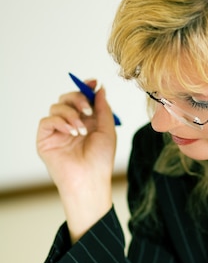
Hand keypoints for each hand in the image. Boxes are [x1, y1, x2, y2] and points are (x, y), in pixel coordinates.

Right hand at [37, 80, 116, 240]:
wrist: (89, 180)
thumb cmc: (100, 161)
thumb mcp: (107, 130)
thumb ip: (103, 108)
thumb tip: (100, 88)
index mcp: (86, 122)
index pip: (82, 99)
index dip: (86, 88)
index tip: (92, 82)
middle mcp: (70, 125)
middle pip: (67, 99)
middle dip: (77, 98)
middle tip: (87, 109)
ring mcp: (57, 132)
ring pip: (56, 107)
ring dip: (70, 114)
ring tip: (81, 130)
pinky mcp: (45, 139)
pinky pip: (47, 121)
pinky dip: (59, 122)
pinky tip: (71, 132)